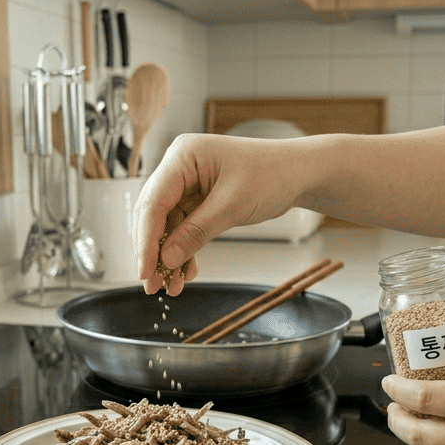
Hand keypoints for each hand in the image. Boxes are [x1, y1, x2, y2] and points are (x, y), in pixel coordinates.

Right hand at [132, 133, 300, 294]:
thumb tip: (167, 259)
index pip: (153, 202)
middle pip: (153, 215)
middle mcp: (179, 168)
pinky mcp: (197, 199)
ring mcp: (187, 184)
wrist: (300, 174)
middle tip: (151, 285)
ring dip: (169, 257)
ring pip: (167, 226)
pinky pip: (184, 228)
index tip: (144, 271)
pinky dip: (185, 251)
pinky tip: (186, 273)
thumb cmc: (272, 175)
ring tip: (170, 287)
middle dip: (153, 252)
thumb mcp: (232, 205)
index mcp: (182, 156)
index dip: (146, 240)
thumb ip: (196, 232)